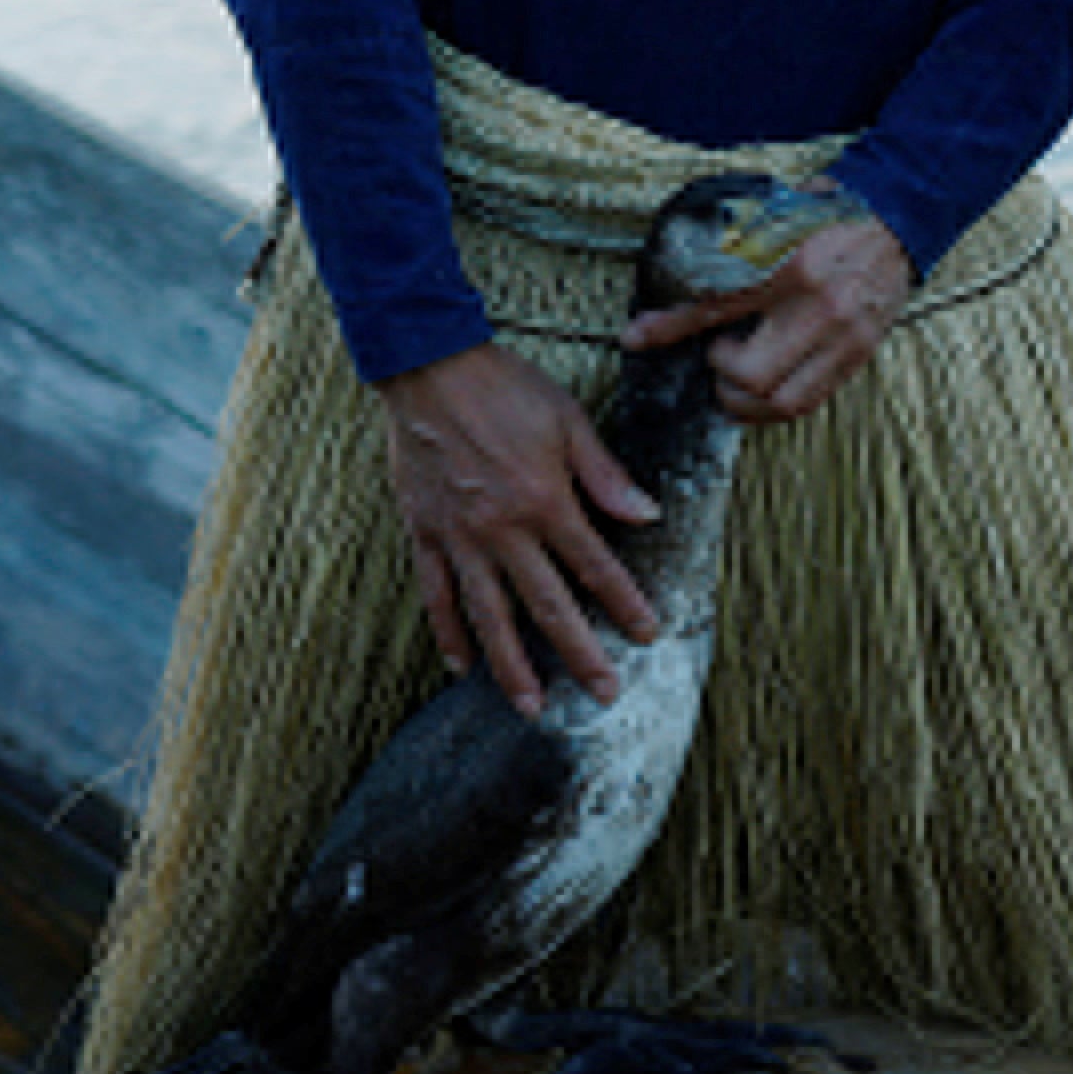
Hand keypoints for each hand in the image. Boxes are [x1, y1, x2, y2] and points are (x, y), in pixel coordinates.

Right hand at [374, 344, 660, 715]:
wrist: (427, 366)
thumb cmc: (503, 387)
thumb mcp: (567, 419)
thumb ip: (606, 474)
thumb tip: (647, 515)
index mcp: (546, 501)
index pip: (596, 567)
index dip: (625, 604)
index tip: (648, 635)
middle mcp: (504, 530)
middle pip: (549, 607)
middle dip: (581, 655)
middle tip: (604, 695)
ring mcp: (460, 538)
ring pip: (490, 617)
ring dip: (514, 666)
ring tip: (533, 707)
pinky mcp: (424, 533)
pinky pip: (436, 596)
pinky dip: (448, 634)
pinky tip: (461, 666)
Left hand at [628, 209, 915, 428]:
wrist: (898, 214)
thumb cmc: (827, 212)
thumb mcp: (771, 217)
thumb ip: (731, 252)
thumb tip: (679, 282)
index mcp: (789, 262)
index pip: (716, 305)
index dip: (669, 326)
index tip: (635, 337)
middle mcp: (819, 305)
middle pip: (751, 375)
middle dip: (720, 376)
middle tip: (716, 355)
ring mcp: (844, 335)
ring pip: (780, 402)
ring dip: (745, 402)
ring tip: (736, 378)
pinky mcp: (859, 354)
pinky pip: (809, 401)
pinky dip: (775, 405)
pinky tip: (764, 387)